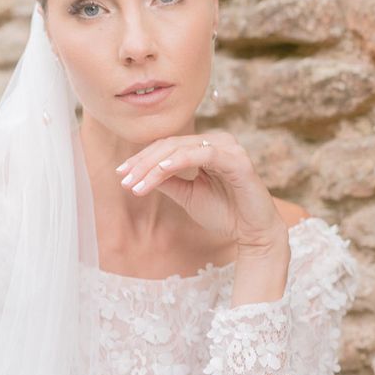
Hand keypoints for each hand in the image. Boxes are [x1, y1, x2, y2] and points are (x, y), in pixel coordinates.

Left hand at [115, 131, 288, 250]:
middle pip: (171, 145)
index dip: (142, 159)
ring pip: (182, 148)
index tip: (121, 174)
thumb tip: (139, 174)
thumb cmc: (225, 213)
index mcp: (206, 147)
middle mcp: (217, 141)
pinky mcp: (238, 160)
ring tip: (136, 183)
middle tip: (124, 180)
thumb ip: (167, 181)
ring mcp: (229, 148)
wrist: (253, 233)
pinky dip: (180, 160)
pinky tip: (161, 171)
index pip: (167, 146)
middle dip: (143, 163)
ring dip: (155, 166)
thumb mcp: (188, 195)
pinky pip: (204, 155)